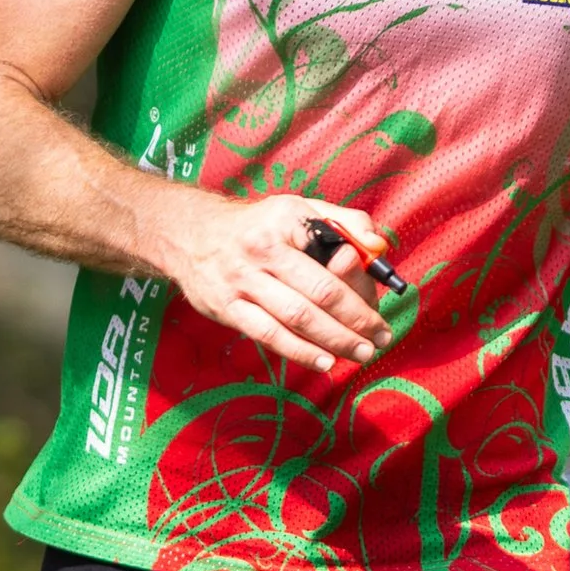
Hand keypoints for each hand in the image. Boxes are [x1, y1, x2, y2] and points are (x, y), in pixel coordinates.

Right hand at [149, 190, 391, 377]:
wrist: (187, 234)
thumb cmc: (257, 226)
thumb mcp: (297, 208)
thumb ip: (343, 221)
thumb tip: (378, 246)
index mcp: (286, 218)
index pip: (335, 251)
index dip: (363, 281)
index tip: (382, 303)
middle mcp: (263, 248)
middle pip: (321, 291)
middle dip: (357, 319)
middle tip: (381, 338)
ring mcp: (242, 280)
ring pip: (297, 317)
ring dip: (335, 340)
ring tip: (361, 353)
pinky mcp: (226, 307)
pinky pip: (268, 334)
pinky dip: (299, 351)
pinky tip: (324, 362)